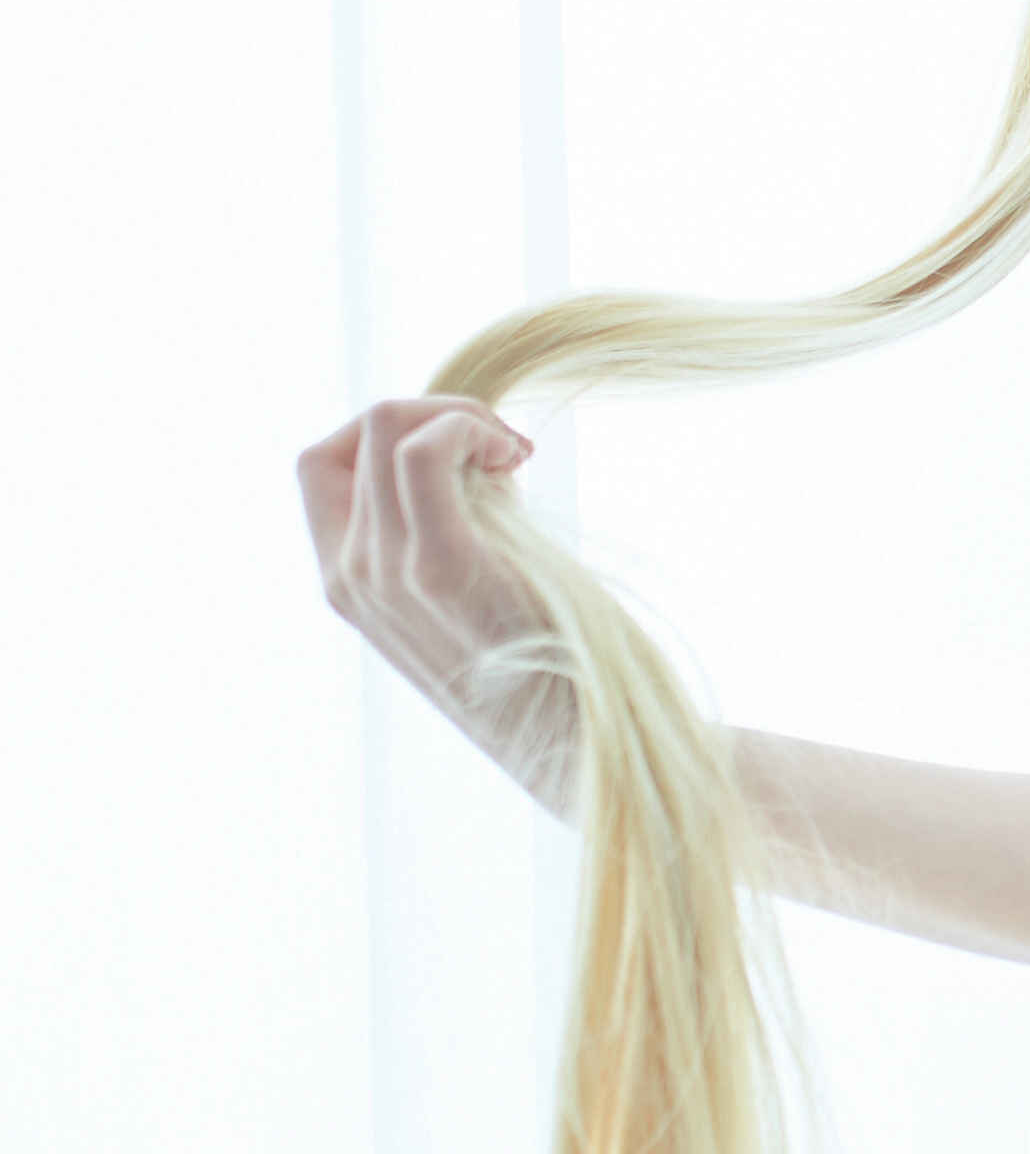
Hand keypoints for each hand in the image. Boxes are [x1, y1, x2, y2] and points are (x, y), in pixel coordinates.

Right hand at [297, 395, 572, 800]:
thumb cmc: (545, 656)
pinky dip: (467, 427)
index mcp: (347, 583)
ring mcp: (386, 576)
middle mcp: (350, 579)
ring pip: (385, 425)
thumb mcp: (470, 580)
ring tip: (513, 457)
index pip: (320, 463)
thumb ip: (446, 518)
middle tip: (505, 451)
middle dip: (437, 413)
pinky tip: (515, 457)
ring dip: (460, 416)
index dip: (389, 429)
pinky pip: (420, 453)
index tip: (465, 452)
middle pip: (358, 433)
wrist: (586, 740)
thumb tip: (466, 441)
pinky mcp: (442, 570)